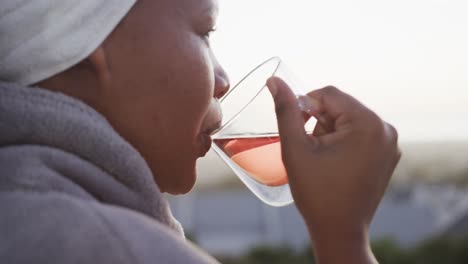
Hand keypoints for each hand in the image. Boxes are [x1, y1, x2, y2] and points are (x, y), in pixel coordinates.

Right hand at [267, 77, 400, 263]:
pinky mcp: (387, 154)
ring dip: (329, 131)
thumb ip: (286, 110)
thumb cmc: (317, 193)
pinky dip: (343, 140)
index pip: (329, 94)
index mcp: (367, 124)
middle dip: (319, 122)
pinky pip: (360, 133)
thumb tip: (274, 81)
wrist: (339, 231)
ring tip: (322, 159)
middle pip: (341, 106)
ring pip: (349, 119)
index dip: (306, 107)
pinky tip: (334, 163)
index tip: (298, 130)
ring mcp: (389, 143)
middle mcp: (385, 129)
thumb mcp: (296, 148)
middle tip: (310, 149)